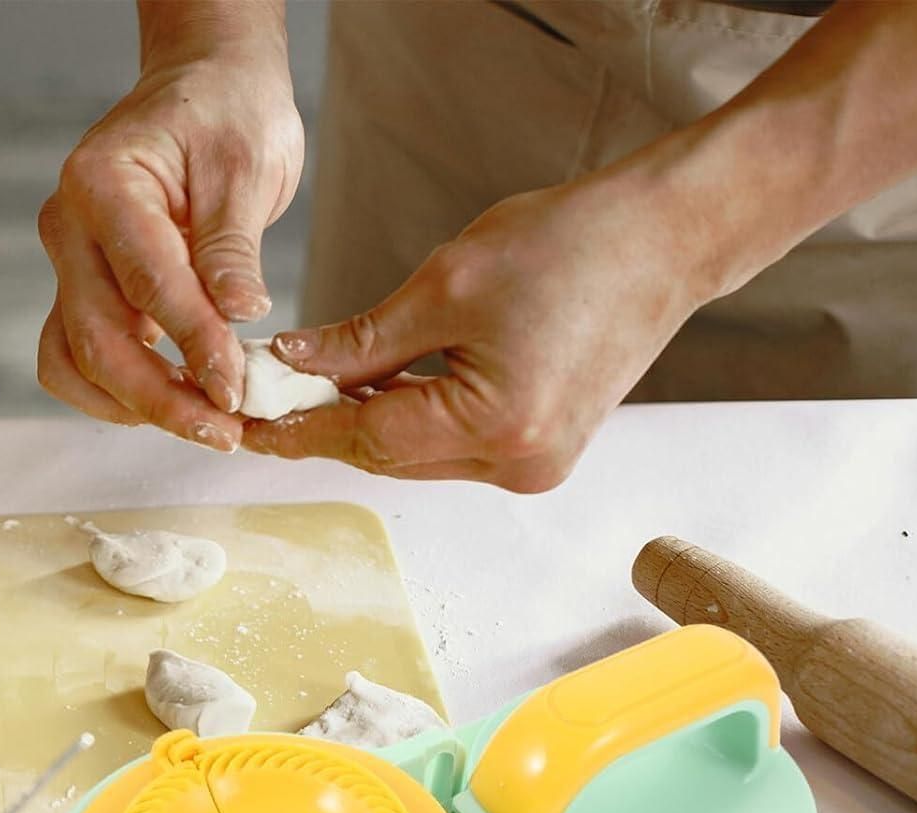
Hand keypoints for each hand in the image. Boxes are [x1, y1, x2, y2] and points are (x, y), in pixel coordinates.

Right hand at [37, 52, 303, 449]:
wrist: (204, 88)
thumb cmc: (228, 113)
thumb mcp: (247, 165)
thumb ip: (232, 247)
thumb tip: (238, 316)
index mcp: (103, 183)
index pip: (148, 284)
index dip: (194, 346)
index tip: (236, 390)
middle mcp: (70, 227)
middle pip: (97, 340)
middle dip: (161, 399)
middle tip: (223, 431)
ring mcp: (69, 264)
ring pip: (74, 363)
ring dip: (133, 408)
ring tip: (203, 424)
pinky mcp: (82, 292)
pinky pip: (76, 362)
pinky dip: (116, 396)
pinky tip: (174, 400)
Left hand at [242, 174, 703, 490]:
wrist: (668, 240)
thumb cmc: (573, 244)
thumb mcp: (449, 283)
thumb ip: (363, 339)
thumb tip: (292, 361)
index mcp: (497, 424)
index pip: (368, 436)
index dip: (300, 425)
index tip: (248, 418)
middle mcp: (518, 463)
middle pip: (389, 456)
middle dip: (326, 424)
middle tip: (267, 396)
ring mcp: (533, 467)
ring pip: (416, 458)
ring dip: (366, 422)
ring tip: (312, 385)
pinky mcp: (540, 454)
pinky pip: (450, 448)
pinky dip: (410, 420)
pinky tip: (376, 389)